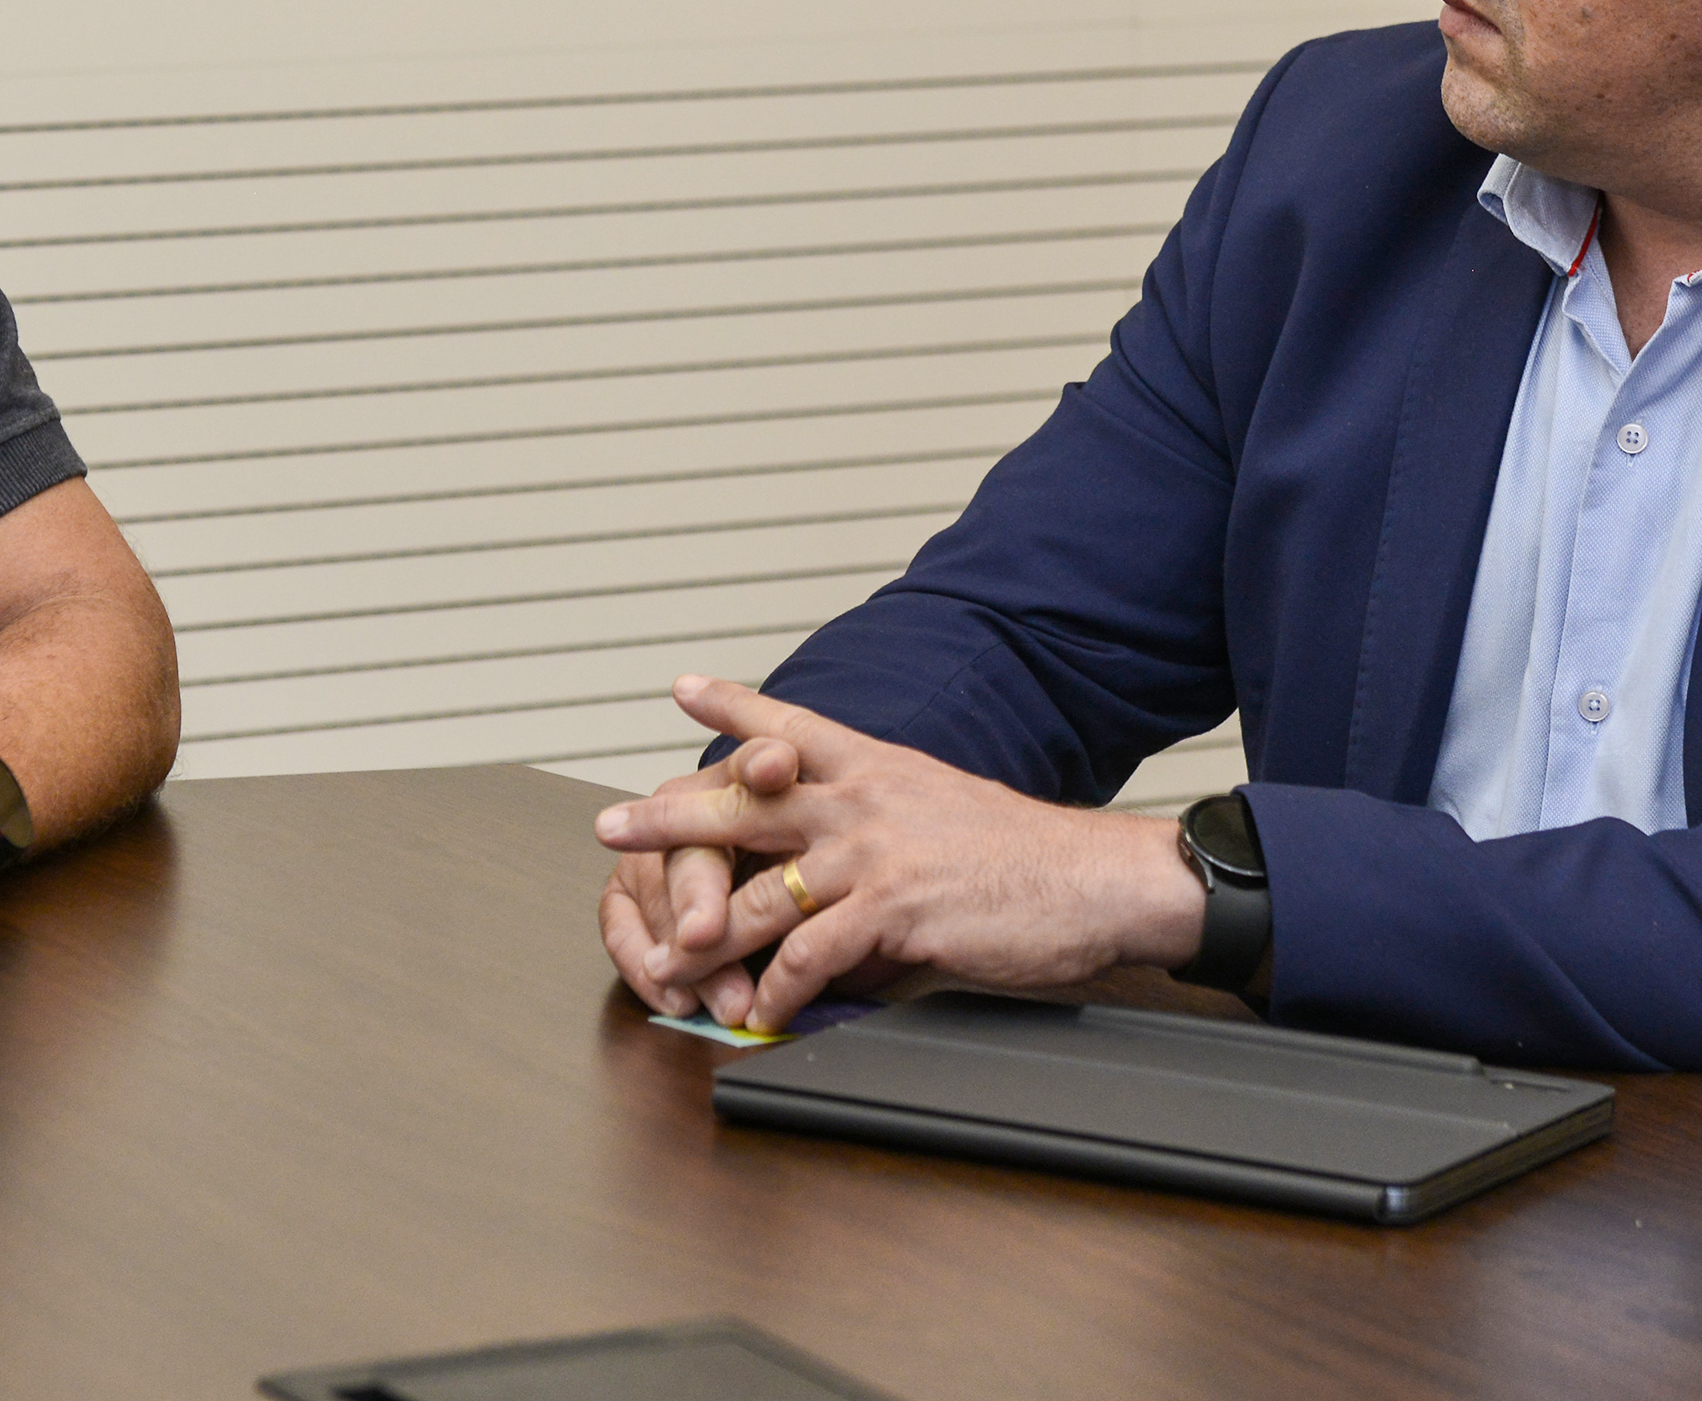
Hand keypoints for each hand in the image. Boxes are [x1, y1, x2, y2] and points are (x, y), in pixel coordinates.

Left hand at [594, 676, 1206, 1035]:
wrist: (1091, 879)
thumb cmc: (1023, 855)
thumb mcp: (941, 813)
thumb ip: (878, 832)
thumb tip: (834, 880)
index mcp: (876, 767)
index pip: (790, 723)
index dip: (734, 706)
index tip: (683, 687)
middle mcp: (862, 801)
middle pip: (743, 802)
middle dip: (668, 816)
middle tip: (610, 822)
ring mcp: (872, 855)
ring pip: (758, 894)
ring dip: (704, 938)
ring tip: (665, 966)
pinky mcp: (891, 912)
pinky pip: (809, 956)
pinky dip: (776, 992)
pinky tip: (757, 1014)